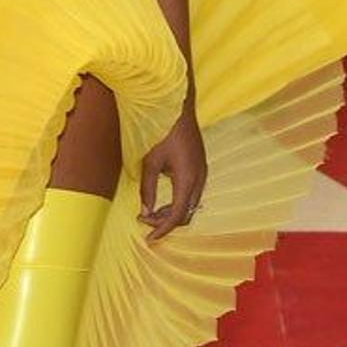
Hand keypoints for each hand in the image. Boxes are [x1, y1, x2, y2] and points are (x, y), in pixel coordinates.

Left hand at [138, 101, 206, 242]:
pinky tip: (162, 200)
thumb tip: (145, 211)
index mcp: (188, 179)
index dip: (163, 229)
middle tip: (144, 219)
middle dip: (165, 222)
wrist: (178, 109)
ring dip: (172, 212)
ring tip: (150, 211)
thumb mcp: (150, 162)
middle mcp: (199, 179)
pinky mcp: (200, 168)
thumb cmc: (162, 132)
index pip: (177, 215)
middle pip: (186, 214)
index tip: (149, 237)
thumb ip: (148, 189)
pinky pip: (192, 194)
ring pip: (190, 205)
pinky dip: (178, 202)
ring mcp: (202, 173)